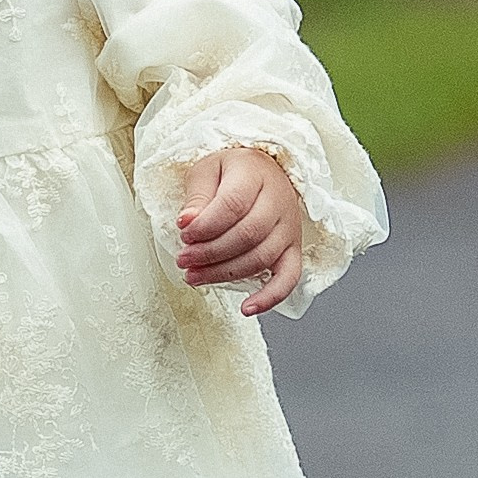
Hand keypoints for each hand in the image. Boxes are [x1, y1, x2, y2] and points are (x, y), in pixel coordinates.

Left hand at [177, 147, 302, 314]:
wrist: (263, 172)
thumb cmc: (233, 172)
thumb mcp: (207, 170)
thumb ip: (197, 195)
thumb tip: (187, 221)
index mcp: (255, 174)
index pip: (233, 204)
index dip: (206, 224)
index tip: (184, 233)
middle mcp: (278, 201)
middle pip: (247, 234)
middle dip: (210, 252)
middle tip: (184, 259)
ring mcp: (289, 228)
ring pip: (261, 258)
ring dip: (225, 273)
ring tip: (194, 276)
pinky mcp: (292, 250)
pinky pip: (289, 278)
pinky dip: (270, 297)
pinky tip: (247, 308)